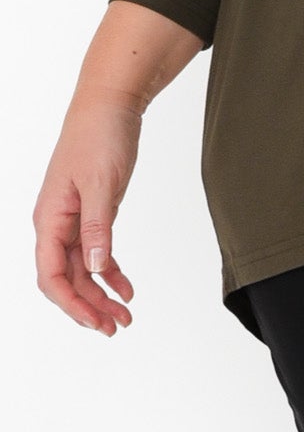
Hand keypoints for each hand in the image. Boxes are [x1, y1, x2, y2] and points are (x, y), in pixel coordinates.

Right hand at [33, 93, 141, 337]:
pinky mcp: (94, 212)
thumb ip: (98, 226)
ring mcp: (75, 219)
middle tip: (116, 327)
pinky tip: (126, 287)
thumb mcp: (101, 182)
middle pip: (67, 278)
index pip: (51, 274)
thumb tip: (96, 267)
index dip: (72, 302)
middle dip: (88, 305)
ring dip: (101, 294)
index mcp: (49, 218)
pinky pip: (98, 251)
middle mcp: (57, 224)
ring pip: (84, 269)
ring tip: (125, 315)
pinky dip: (111, 271)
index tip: (95, 322)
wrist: (110, 104)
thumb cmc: (99, 135)